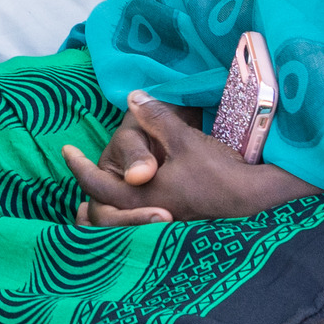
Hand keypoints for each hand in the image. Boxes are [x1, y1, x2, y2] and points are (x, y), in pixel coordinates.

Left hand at [64, 91, 320, 225]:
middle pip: (103, 215)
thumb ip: (156, 118)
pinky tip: (129, 205)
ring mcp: (164, 226)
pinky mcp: (177, 227)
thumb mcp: (184, 140)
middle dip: (86, 199)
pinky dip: (126, 216)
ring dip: (105, 210)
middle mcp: (149, 216)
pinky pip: (140, 226)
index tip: (67, 150)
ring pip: (121, 224)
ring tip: (92, 197)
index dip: (80, 168)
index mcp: (144, 197)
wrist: (257, 198)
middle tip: (79, 175)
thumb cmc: (219, 171)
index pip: (99, 186)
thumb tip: (134, 96)